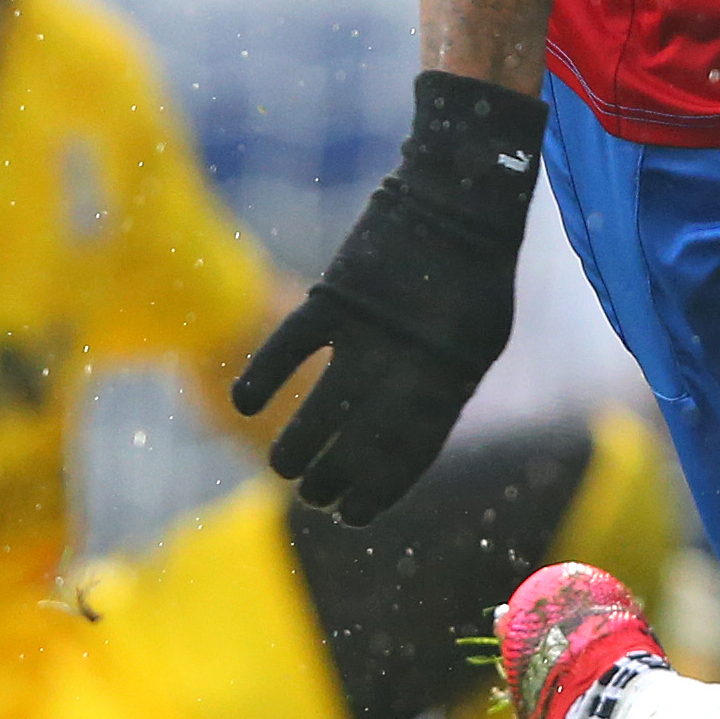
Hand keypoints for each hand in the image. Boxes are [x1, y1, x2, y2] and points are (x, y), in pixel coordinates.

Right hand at [231, 71, 543, 523]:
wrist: (458, 202)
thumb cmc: (471, 278)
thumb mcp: (476, 341)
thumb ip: (441, 390)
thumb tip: (404, 445)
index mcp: (450, 378)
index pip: (410, 451)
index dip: (380, 488)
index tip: (352, 516)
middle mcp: (409, 360)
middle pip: (362, 437)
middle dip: (335, 475)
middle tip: (313, 495)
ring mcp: (369, 328)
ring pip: (324, 403)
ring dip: (299, 443)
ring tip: (281, 469)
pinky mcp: (336, 294)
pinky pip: (293, 343)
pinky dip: (265, 372)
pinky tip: (243, 403)